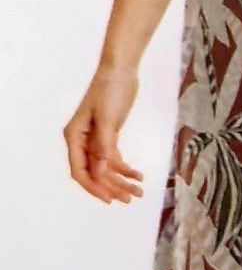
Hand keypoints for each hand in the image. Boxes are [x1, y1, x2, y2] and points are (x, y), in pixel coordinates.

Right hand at [63, 64, 143, 205]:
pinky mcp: (108, 135)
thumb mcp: (108, 119)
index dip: (93, 187)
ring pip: (105, 168)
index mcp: (74, 136)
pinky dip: (126, 168)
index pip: (79, 170)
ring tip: (139, 191)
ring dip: (121, 180)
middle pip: (94, 172)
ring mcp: (94, 139)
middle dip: (112, 187)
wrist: (121, 70)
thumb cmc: (110, 89)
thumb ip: (104, 146)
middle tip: (130, 198)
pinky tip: (138, 175)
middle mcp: (81, 140)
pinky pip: (114, 158)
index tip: (109, 199)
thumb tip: (100, 171)